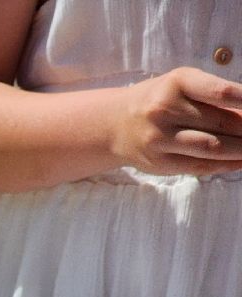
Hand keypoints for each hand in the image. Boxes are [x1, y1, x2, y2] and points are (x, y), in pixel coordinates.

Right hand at [113, 67, 241, 176]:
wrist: (116, 125)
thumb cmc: (160, 100)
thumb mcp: (184, 87)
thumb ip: (214, 98)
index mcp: (176, 83)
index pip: (222, 92)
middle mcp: (165, 110)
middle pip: (221, 122)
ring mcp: (160, 139)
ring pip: (212, 147)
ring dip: (241, 149)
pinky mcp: (159, 162)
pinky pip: (199, 166)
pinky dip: (225, 164)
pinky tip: (240, 161)